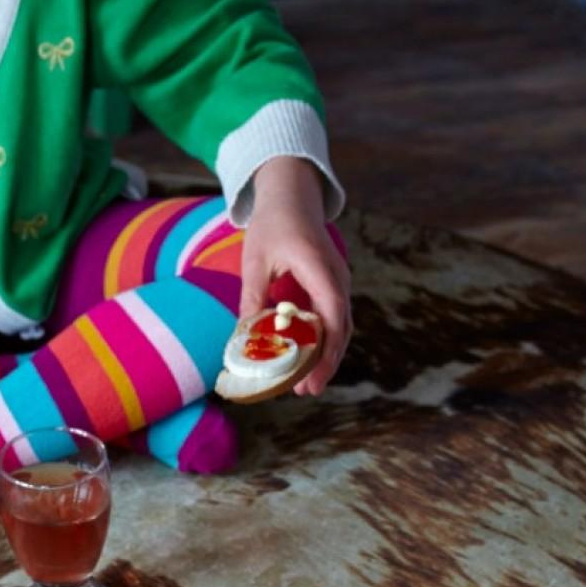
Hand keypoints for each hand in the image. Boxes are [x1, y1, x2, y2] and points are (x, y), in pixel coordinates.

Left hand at [240, 156, 352, 396]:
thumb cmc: (273, 223)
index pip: (331, 313)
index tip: (312, 374)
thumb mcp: (254, 259)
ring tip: (305, 385)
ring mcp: (338, 281)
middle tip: (305, 392)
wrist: (293, 194)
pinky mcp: (333, 285)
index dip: (325, 348)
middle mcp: (336, 276)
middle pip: (340, 327)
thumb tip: (245, 336)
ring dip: (326, 357)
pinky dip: (323, 342)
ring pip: (340, 326)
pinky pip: (333, 319)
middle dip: (326, 363)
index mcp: (318, 267)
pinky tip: (307, 361)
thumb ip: (252, 296)